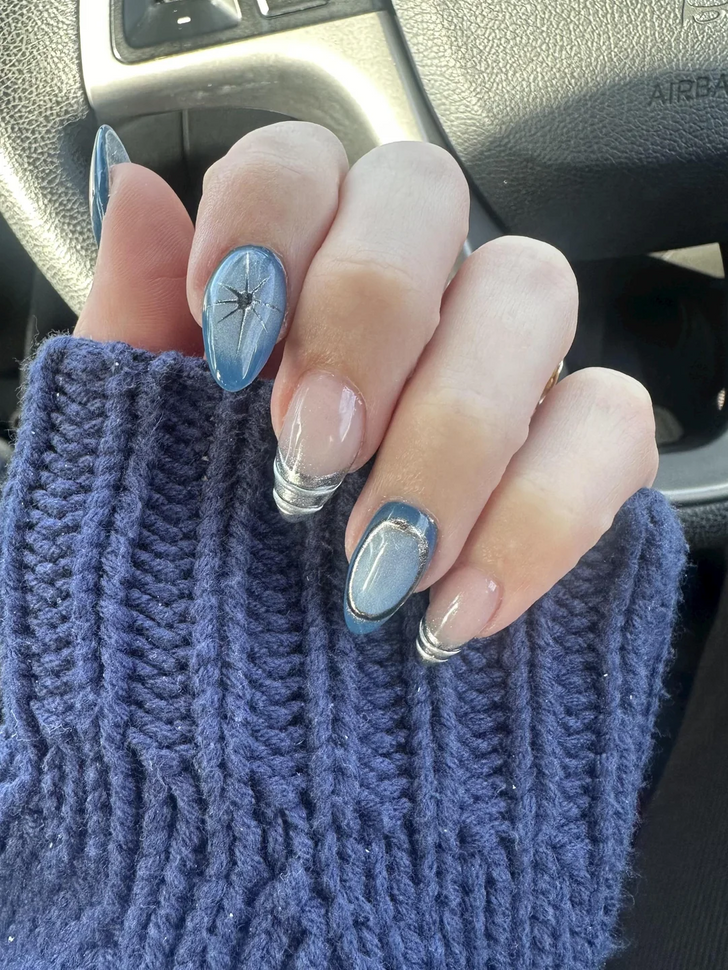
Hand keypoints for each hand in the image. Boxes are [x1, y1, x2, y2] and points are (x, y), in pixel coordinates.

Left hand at [77, 122, 657, 660]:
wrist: (267, 727)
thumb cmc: (193, 575)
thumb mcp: (135, 460)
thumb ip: (134, 327)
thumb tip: (138, 192)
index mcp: (295, 274)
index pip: (301, 163)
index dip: (268, 223)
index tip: (230, 343)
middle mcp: (409, 294)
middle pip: (427, 195)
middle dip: (369, 312)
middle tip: (312, 451)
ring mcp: (504, 365)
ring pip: (532, 291)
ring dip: (456, 424)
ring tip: (383, 555)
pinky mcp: (578, 454)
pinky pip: (612, 426)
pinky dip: (542, 514)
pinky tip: (462, 602)